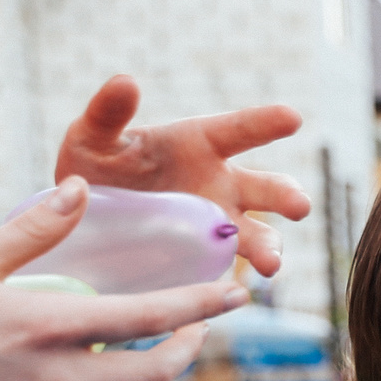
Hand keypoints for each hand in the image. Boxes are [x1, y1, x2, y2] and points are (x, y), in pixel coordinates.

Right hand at [0, 181, 248, 380]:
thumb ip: (30, 231)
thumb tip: (81, 189)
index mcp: (43, 327)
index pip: (149, 318)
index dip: (202, 306)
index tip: (238, 292)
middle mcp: (51, 380)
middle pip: (153, 374)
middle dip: (185, 348)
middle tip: (197, 326)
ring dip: (127, 370)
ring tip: (124, 339)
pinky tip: (56, 369)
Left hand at [54, 76, 309, 276]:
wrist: (82, 220)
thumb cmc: (94, 167)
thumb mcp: (92, 138)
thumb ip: (108, 113)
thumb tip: (125, 80)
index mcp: (200, 147)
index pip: (239, 131)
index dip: (266, 123)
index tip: (293, 117)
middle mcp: (220, 186)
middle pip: (267, 188)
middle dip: (288, 196)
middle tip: (298, 206)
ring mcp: (217, 228)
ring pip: (258, 236)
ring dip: (270, 249)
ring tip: (271, 266)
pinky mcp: (206, 262)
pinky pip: (225, 274)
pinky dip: (228, 288)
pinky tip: (226, 299)